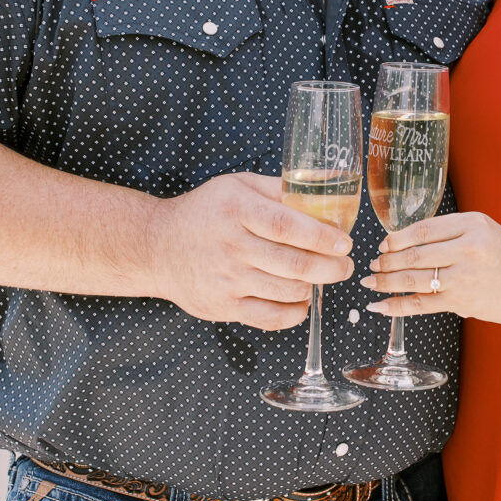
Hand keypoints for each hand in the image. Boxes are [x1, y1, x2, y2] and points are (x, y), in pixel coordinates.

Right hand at [147, 172, 353, 329]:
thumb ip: (281, 188)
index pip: (287, 225)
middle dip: (330, 267)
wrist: (156, 247)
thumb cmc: (204, 212)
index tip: (344, 242)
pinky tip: (300, 299)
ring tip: (320, 277)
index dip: (321, 237)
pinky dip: (295, 312)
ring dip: (313, 286)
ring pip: (287, 291)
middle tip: (345, 265)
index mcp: (237, 210)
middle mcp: (231, 246)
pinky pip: (271, 318)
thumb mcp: (238, 186)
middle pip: (293, 263)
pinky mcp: (223, 307)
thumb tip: (328, 183)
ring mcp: (226, 280)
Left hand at [362, 210, 500, 325]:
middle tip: (372, 263)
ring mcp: (463, 277)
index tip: (384, 242)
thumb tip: (406, 241)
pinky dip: (396, 305)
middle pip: (415, 254)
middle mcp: (468, 249)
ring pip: (413, 278)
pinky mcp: (460, 302)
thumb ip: (452, 232)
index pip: (424, 228)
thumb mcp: (486, 231)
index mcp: (474, 225)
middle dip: (387, 260)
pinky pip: (420, 304)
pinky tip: (379, 305)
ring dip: (386, 281)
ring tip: (371, 282)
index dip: (398, 237)